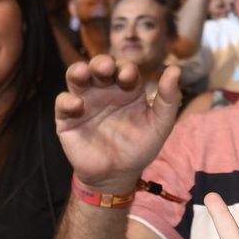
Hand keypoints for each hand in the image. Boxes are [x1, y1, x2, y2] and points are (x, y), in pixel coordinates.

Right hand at [56, 57, 181, 189]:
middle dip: (101, 63)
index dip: (126, 69)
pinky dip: (67, 100)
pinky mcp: (67, 118)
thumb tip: (176, 69)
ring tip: (83, 73)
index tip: (129, 76)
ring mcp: (85, 101)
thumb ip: (168, 99)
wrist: (117, 176)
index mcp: (126, 89)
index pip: (125, 69)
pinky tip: (77, 105)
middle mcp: (104, 90)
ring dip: (78, 71)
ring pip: (76, 77)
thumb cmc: (139, 147)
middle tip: (106, 68)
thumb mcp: (160, 124)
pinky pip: (62, 102)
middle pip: (99, 66)